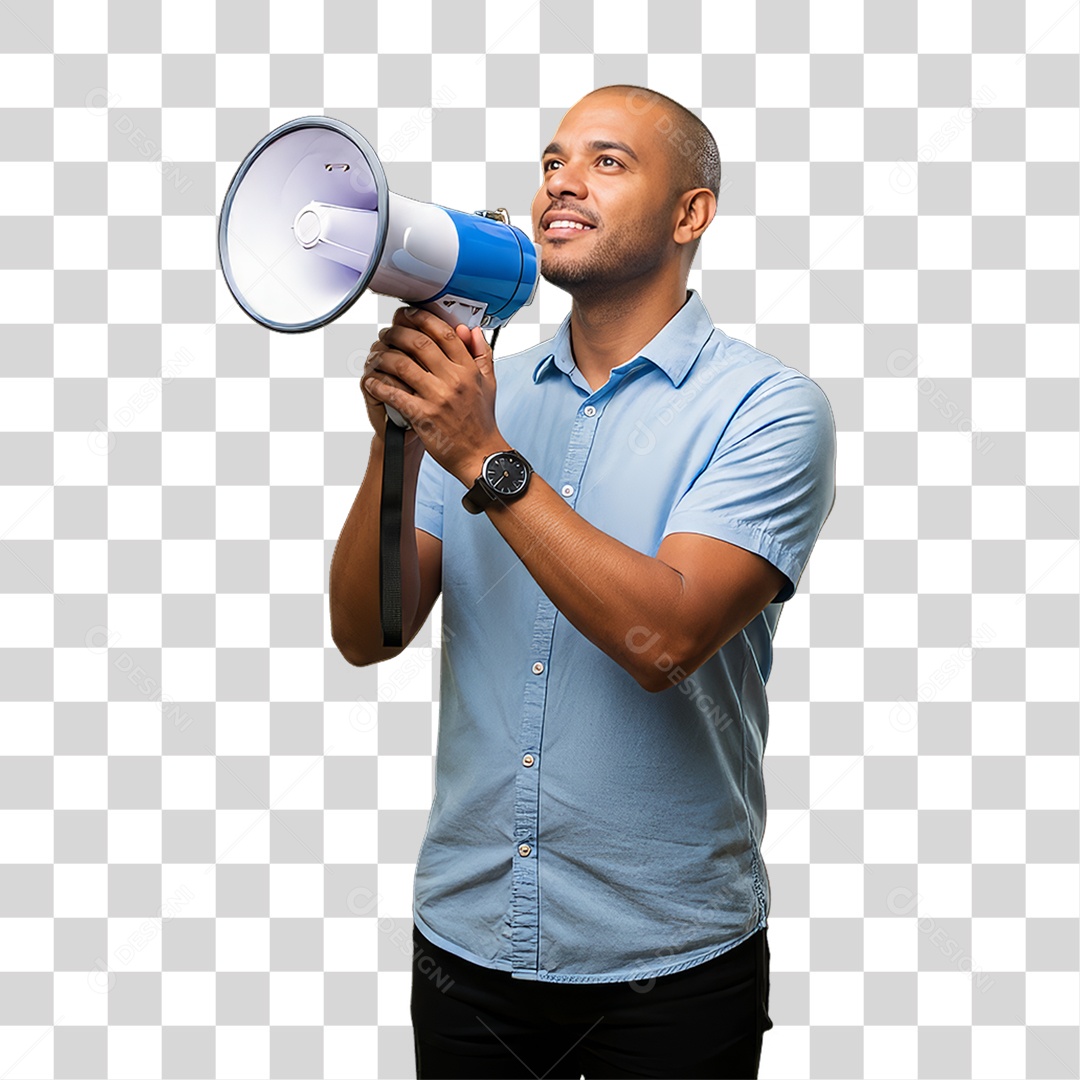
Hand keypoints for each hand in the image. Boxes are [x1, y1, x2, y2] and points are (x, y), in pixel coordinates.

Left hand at [362, 306, 505, 484]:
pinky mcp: (423, 416)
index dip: (422, 319)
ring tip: (376, 357)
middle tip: (387, 334)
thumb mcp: (489, 383)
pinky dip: (379, 386)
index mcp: (469, 369)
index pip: (444, 333)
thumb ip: (481, 354)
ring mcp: (438, 398)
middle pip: (419, 343)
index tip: (408, 315)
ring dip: (383, 357)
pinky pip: (395, 394)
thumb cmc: (481, 422)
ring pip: (402, 365)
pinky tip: (371, 383)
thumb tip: (470, 331)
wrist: (480, 455)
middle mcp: (454, 380)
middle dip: (397, 334)